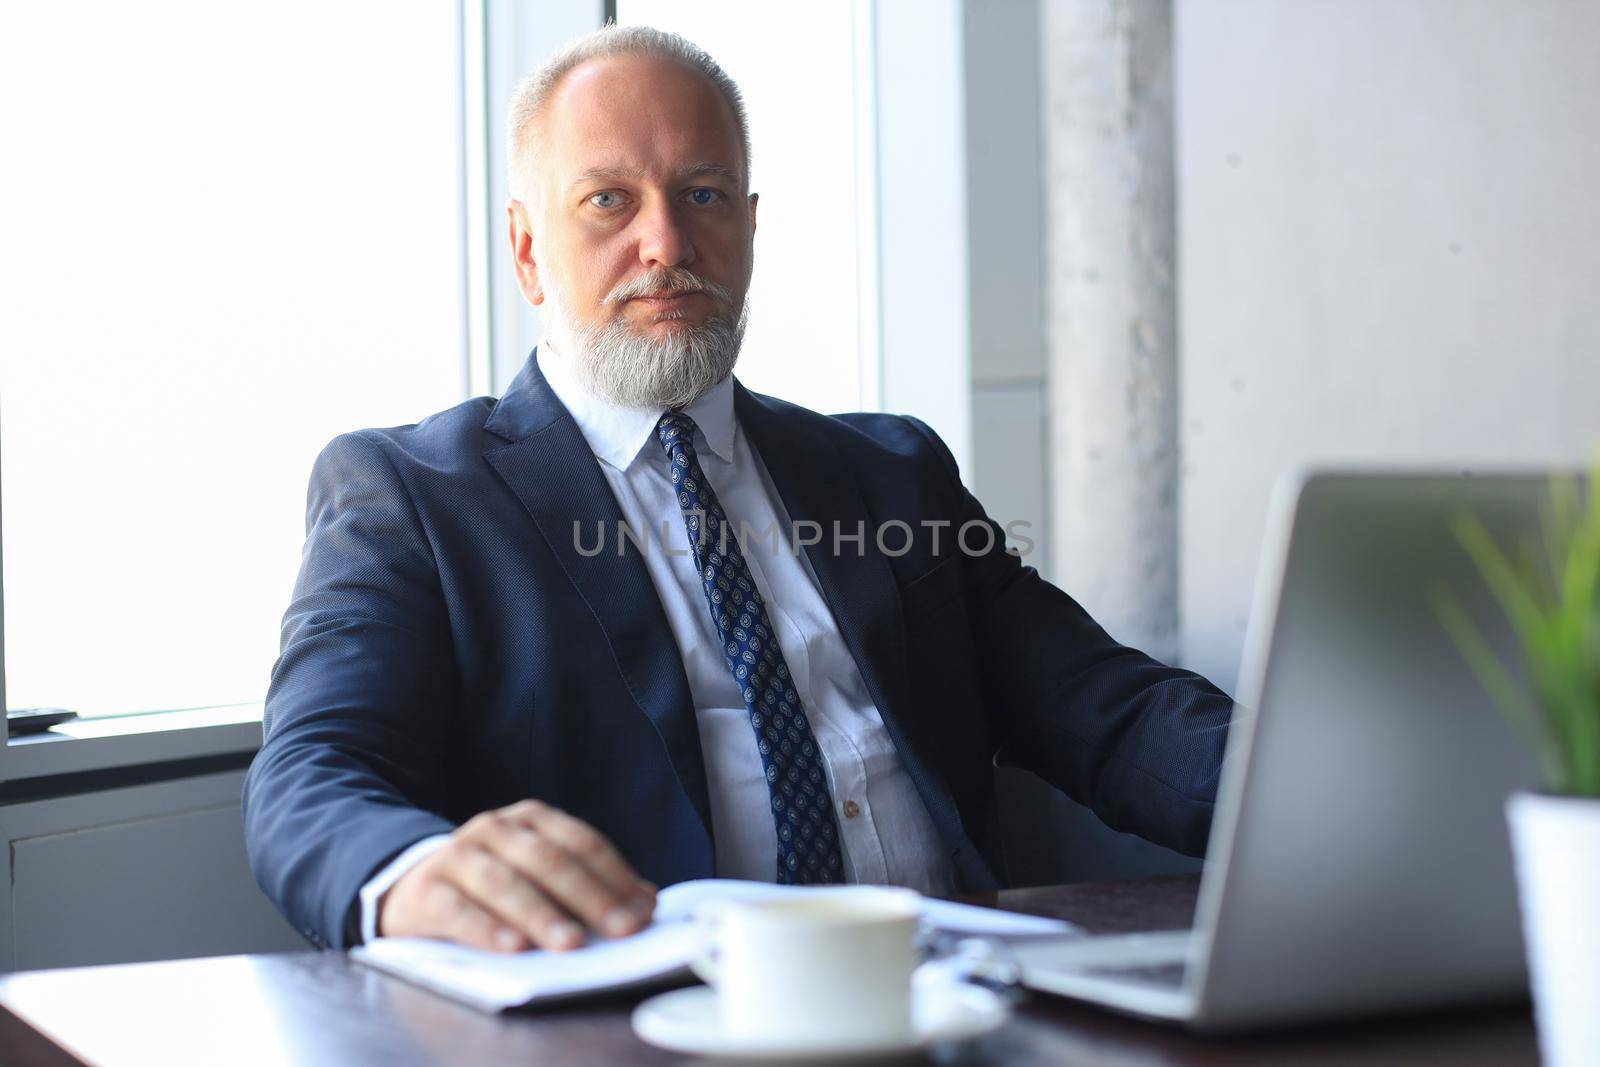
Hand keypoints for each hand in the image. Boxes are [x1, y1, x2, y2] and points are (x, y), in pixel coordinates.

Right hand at [377, 799, 655, 951]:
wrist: (412, 886)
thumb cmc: (491, 886)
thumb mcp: (538, 876)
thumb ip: (588, 884)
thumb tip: (645, 903)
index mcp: (531, 820)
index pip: (582, 843)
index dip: (616, 877)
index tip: (643, 911)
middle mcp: (496, 828)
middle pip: (550, 861)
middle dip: (590, 896)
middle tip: (621, 929)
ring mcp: (459, 855)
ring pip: (505, 883)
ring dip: (541, 914)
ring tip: (569, 942)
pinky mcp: (427, 889)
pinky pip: (458, 909)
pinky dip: (487, 929)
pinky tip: (513, 948)